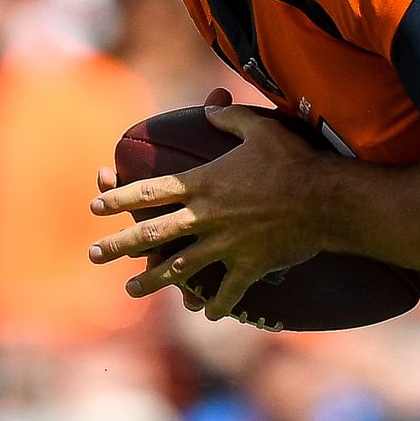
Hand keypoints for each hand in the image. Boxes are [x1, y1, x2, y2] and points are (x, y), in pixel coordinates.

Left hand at [89, 89, 329, 319]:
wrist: (325, 199)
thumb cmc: (294, 160)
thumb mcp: (260, 128)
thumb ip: (230, 117)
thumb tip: (210, 106)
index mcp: (203, 184)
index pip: (150, 192)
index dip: (119, 198)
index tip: (96, 206)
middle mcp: (207, 217)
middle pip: (153, 233)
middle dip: (119, 245)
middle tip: (94, 255)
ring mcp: (226, 245)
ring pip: (179, 268)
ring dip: (152, 281)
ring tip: (130, 290)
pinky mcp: (250, 266)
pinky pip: (227, 291)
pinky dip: (217, 304)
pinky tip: (207, 314)